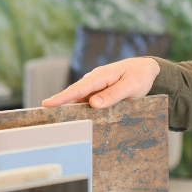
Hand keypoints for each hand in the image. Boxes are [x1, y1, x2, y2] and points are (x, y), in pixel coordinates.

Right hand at [42, 57, 161, 108]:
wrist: (146, 69)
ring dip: (68, 107)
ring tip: (56, 121)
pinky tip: (74, 119)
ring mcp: (96, 86)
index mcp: (101, 76)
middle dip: (59, 104)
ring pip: (79, 98)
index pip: (78, 88)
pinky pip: (86, 100)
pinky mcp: (98, 91)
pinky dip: (79, 108)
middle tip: (45, 116)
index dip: (62, 97)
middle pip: (74, 94)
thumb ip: (114, 94)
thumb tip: (93, 103)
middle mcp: (95, 80)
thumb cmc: (140, 76)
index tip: (47, 103)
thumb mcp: (131, 86)